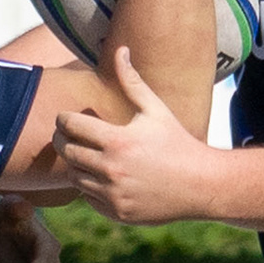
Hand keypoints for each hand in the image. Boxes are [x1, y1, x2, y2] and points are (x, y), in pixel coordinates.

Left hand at [54, 47, 211, 224]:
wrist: (200, 184)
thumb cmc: (177, 142)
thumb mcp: (155, 109)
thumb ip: (132, 81)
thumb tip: (121, 49)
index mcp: (117, 141)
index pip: (70, 126)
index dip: (63, 119)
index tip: (66, 117)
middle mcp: (111, 169)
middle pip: (66, 151)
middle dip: (63, 140)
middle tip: (66, 135)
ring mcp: (113, 194)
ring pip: (75, 176)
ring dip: (76, 164)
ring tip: (86, 154)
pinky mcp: (117, 212)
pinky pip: (88, 198)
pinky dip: (90, 187)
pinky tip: (102, 176)